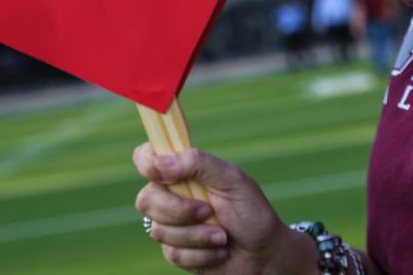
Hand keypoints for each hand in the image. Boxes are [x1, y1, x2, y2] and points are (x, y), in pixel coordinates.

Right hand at [133, 144, 317, 273]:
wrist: (266, 254)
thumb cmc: (252, 212)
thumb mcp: (232, 179)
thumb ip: (198, 163)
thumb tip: (161, 162)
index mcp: (183, 172)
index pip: (146, 158)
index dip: (147, 163)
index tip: (161, 174)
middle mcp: (172, 196)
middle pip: (146, 199)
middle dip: (179, 211)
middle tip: (208, 212)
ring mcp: (172, 225)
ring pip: (159, 230)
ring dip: (197, 236)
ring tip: (222, 235)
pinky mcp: (176, 252)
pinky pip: (172, 254)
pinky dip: (201, 255)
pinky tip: (219, 251)